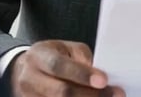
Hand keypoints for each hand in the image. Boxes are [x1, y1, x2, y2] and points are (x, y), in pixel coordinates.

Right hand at [10, 40, 124, 96]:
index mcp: (38, 57)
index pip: (59, 66)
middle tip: (116, 94)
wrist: (24, 71)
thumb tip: (99, 75)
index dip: (82, 74)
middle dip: (91, 95)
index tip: (104, 80)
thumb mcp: (65, 48)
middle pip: (61, 92)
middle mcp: (30, 79)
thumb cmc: (51, 57)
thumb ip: (81, 59)